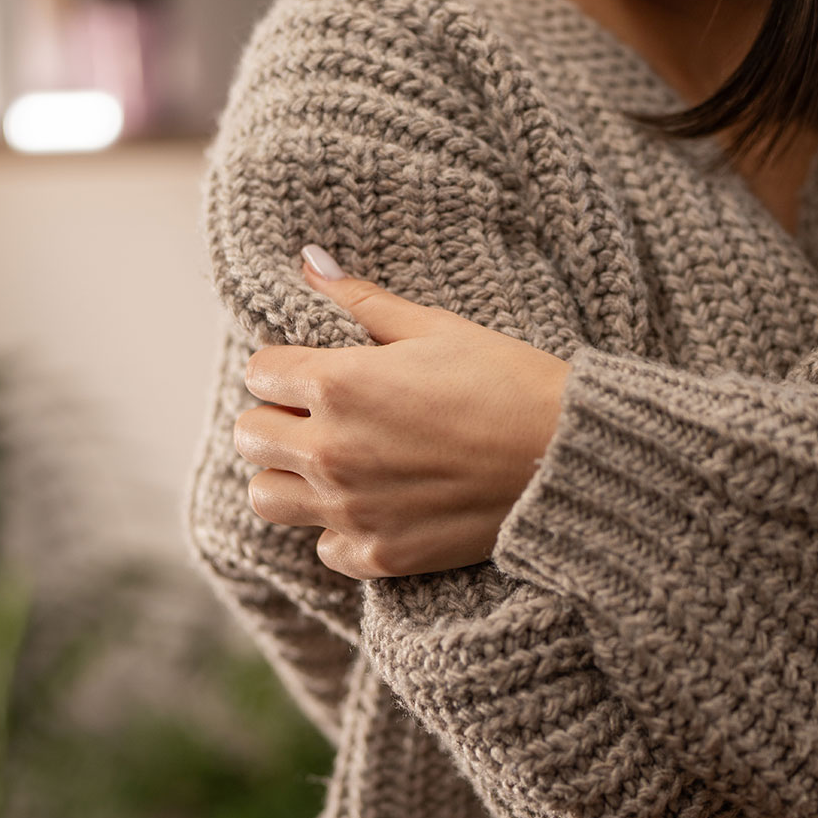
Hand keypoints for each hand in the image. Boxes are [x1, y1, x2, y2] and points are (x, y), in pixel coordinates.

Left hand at [235, 245, 569, 579]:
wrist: (569, 461)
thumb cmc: (510, 381)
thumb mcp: (436, 327)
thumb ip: (362, 300)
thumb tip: (309, 262)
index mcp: (338, 384)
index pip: (260, 372)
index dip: (285, 367)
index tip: (315, 370)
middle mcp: (330, 451)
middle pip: (248, 436)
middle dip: (276, 420)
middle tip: (319, 417)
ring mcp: (350, 509)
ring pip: (266, 498)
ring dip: (289, 478)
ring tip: (331, 465)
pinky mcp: (378, 556)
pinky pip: (324, 546)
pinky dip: (339, 529)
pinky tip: (375, 505)